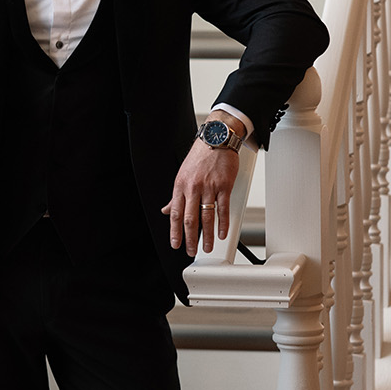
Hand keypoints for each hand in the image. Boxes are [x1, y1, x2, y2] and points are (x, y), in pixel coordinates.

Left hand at [162, 137, 240, 256]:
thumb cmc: (200, 157)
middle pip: (190, 219)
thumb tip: (167, 210)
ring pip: (206, 217)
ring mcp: (208, 187)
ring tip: (207, 247)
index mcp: (180, 186)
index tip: (175, 244)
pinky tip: (222, 233)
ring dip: (207, 235)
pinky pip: (222, 209)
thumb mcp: (182, 175)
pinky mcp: (224, 186)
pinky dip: (223, 224)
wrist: (216, 139)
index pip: (176, 214)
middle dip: (190, 238)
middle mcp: (193, 188)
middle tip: (190, 250)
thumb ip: (176, 196)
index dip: (174, 232)